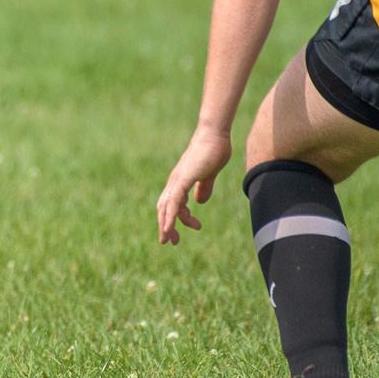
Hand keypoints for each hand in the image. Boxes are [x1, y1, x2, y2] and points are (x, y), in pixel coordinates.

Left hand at [156, 124, 231, 244]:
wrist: (215, 135)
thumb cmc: (213, 151)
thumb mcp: (209, 175)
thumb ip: (204, 187)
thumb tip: (200, 201)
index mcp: (181, 182)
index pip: (172, 204)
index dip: (175, 218)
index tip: (183, 232)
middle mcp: (175, 182)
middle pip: (164, 207)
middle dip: (166, 226)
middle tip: (171, 242)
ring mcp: (177, 180)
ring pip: (166, 206)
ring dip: (167, 224)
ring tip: (172, 239)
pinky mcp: (183, 178)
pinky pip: (173, 200)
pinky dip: (170, 214)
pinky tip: (169, 226)